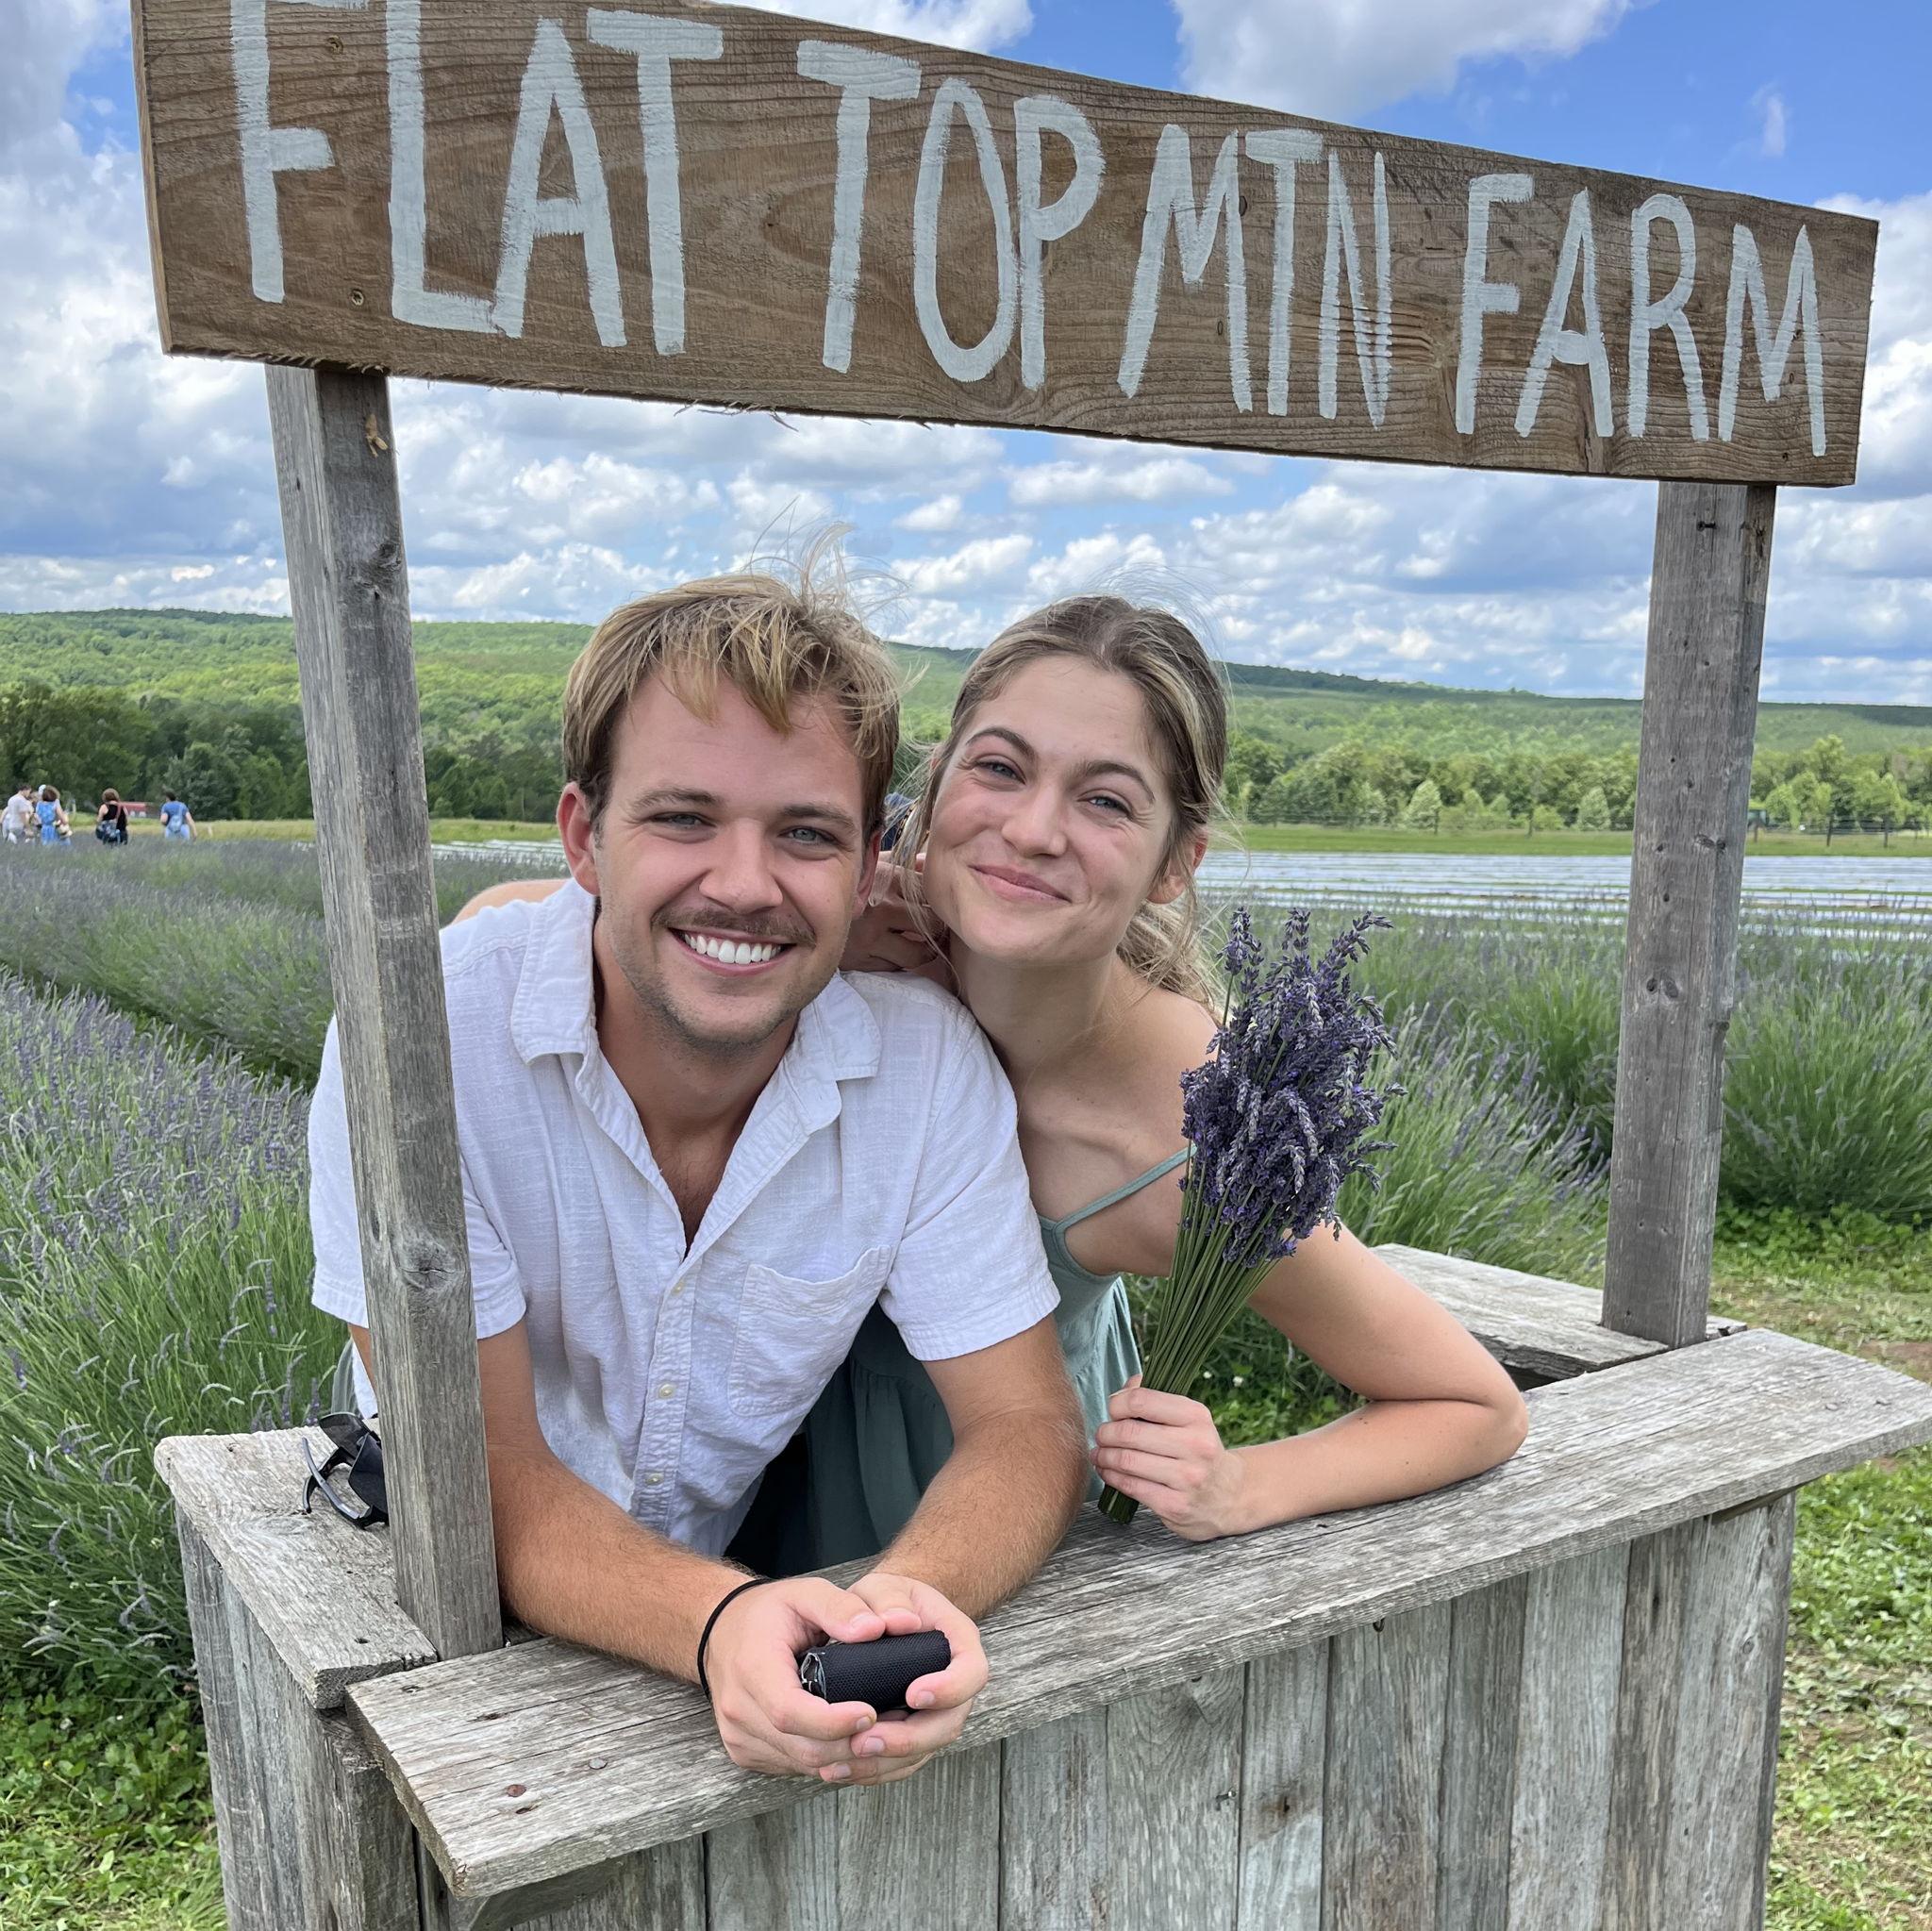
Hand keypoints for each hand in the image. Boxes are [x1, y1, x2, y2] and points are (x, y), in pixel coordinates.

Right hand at [702, 1577, 889, 1779]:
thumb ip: (839, 1607)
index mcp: (751, 1669)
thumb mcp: (803, 1593)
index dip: (833, 1722)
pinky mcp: (745, 1751)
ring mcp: (738, 1736)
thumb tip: (876, 1629)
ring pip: (801, 1764)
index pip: (790, 1712)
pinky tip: (849, 1740)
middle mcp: (739, 1709)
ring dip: (843, 1757)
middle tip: (891, 1726)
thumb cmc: (766, 1612)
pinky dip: (825, 1759)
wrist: (721, 1631)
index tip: (871, 1713)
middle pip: (801, 1747)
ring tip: (880, 1734)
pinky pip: (792, 1766)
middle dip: (850, 1744)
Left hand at [827, 1571, 988, 1785]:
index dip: (949, 1688)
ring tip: (844, 1761)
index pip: (971, 1671)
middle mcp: (953, 1684)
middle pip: (948, 1723)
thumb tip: (895, 1623)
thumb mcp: (884, 1587)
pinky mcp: (912, 1734)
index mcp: (957, 1642)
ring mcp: (935, 1714)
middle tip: (866, 1741)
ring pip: (923, 1750)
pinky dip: (873, 1770)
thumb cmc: (886, 1601)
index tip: (913, 1693)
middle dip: (909, 1739)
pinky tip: (839, 1769)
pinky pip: (901, 1762)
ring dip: (885, 1762)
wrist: (882, 1618)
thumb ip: (888, 1599)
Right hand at [842, 866, 943, 977]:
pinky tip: (897, 952)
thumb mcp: (873, 862)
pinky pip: (894, 967)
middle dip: (939, 931)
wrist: (800, 903)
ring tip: (924, 946)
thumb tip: (930, 864)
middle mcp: (883, 910)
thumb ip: (905, 864)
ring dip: (925, 952)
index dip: (943, 907)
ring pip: (917, 955)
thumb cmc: (846, 881)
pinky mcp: (860, 960)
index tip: (944, 911)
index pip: (934, 898)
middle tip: (939, 932)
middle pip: (932, 928)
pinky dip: (901, 962)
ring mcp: (871, 938)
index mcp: (890, 880)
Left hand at [1092, 1376, 1249, 1541]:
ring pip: (1126, 1461)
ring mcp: (1187, 1478)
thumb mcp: (1188, 1418)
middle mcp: (1195, 1445)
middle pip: (1129, 1432)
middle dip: (1105, 1433)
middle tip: (1101, 1435)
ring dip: (1103, 1456)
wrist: (1228, 1495)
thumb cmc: (1197, 1449)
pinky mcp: (1176, 1505)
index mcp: (1196, 1416)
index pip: (1141, 1400)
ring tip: (1099, 1454)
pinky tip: (1108, 1471)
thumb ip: (1154, 1398)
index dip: (1117, 1403)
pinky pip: (1131, 1486)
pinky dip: (1111, 1477)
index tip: (1113, 1410)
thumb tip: (1123, 1389)